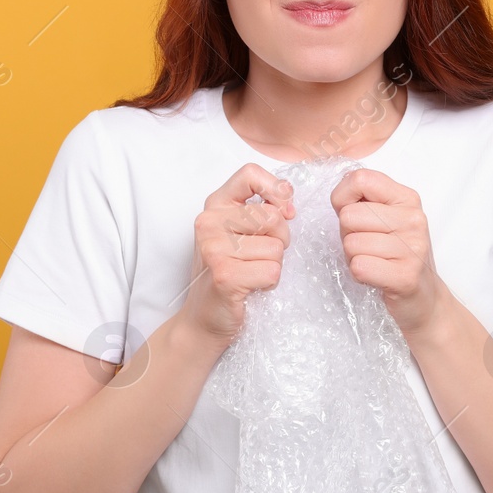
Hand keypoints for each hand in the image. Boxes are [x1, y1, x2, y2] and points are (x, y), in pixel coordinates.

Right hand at [180, 163, 294, 346]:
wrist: (204, 319)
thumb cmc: (228, 272)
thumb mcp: (239, 232)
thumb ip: (261, 209)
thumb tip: (288, 202)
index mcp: (215, 205)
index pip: (250, 174)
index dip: (276, 190)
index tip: (284, 211)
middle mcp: (209, 222)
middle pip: (273, 217)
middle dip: (280, 240)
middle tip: (259, 256)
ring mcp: (214, 248)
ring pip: (276, 248)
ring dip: (273, 265)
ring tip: (251, 273)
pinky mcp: (225, 275)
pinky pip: (272, 271)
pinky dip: (270, 283)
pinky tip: (251, 287)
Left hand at [331, 168, 444, 338]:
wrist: (424, 298)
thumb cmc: (395, 255)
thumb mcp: (385, 218)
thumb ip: (363, 200)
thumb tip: (339, 193)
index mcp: (406, 198)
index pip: (360, 179)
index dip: (342, 198)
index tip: (350, 213)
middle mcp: (413, 219)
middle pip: (349, 215)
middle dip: (348, 234)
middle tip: (367, 246)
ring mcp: (413, 248)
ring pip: (351, 243)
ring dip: (353, 257)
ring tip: (374, 261)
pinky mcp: (406, 276)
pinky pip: (359, 266)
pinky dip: (359, 274)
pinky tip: (375, 276)